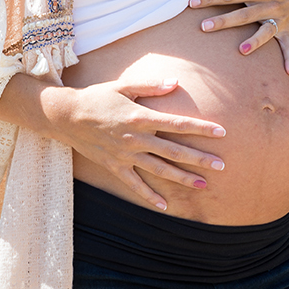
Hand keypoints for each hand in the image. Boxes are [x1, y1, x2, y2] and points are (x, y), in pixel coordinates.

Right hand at [46, 77, 226, 210]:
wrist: (66, 117)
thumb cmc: (97, 97)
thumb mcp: (124, 85)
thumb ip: (151, 85)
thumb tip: (175, 82)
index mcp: (141, 117)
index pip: (178, 124)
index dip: (201, 128)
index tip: (222, 132)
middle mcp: (136, 139)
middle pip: (174, 151)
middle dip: (199, 158)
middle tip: (222, 165)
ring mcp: (125, 155)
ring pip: (159, 170)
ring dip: (182, 178)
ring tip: (203, 185)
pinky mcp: (114, 166)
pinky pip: (134, 184)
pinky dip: (149, 196)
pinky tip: (165, 205)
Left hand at [188, 0, 288, 74]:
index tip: (193, 2)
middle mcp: (270, 5)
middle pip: (244, 15)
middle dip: (224, 21)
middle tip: (204, 26)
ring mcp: (280, 19)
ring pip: (265, 31)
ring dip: (254, 41)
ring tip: (240, 51)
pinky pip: (288, 45)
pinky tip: (287, 73)